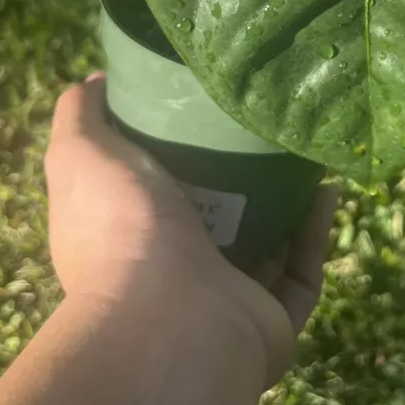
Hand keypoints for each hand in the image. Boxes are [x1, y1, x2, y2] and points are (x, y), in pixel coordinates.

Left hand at [44, 74, 337, 385]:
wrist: (173, 321)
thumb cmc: (123, 229)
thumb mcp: (81, 154)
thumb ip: (79, 117)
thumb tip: (94, 82)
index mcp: (124, 242)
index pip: (146, 197)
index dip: (170, 153)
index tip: (197, 107)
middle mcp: (169, 278)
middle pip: (211, 221)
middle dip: (238, 177)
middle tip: (260, 127)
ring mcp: (221, 304)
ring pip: (263, 249)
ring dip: (286, 204)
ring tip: (303, 152)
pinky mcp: (268, 322)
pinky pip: (301, 275)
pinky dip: (313, 234)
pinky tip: (325, 189)